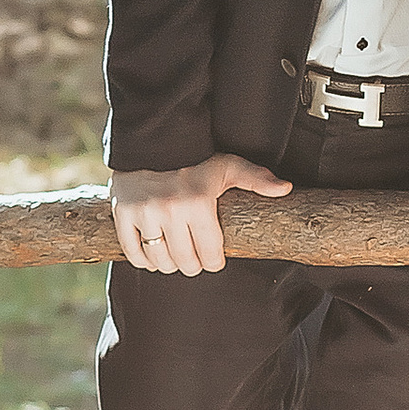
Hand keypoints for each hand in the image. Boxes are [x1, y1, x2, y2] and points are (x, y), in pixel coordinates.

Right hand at [111, 154, 290, 276]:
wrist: (151, 143)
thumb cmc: (195, 159)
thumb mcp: (228, 166)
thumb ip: (257, 179)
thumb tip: (286, 189)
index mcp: (198, 203)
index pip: (211, 255)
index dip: (215, 262)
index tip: (214, 259)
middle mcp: (169, 211)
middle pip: (186, 263)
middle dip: (194, 266)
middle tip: (196, 259)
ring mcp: (144, 214)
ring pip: (161, 262)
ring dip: (171, 265)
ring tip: (177, 258)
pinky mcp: (122, 215)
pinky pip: (134, 254)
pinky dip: (144, 261)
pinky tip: (154, 255)